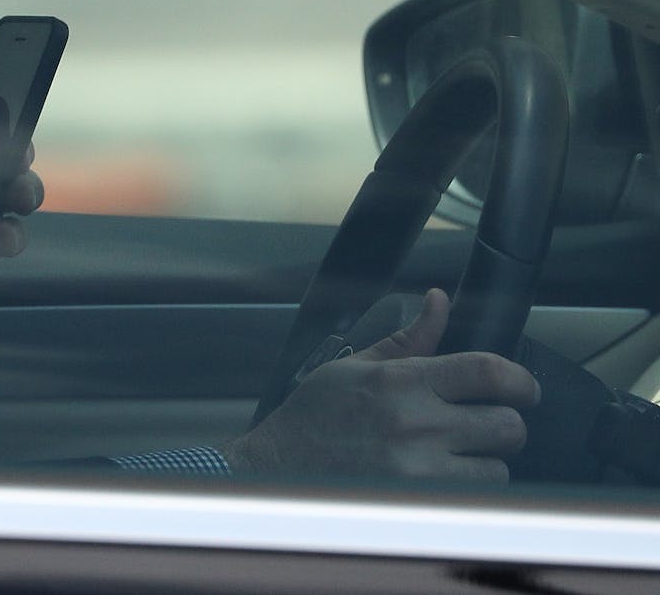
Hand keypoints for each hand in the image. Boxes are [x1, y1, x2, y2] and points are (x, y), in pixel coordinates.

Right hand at [220, 288, 540, 480]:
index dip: (521, 380)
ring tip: (459, 455)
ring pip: (497, 467)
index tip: (524, 388)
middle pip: (508, 423)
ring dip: (486, 461)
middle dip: (506, 423)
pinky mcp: (417, 501)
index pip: (488, 371)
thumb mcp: (357, 365)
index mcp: (402, 380)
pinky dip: (467, 488)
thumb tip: (439, 302)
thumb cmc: (315, 415)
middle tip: (489, 423)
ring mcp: (418, 467)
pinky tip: (443, 477)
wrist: (278, 466)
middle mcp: (415, 422)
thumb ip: (409, 339)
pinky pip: (472, 496)